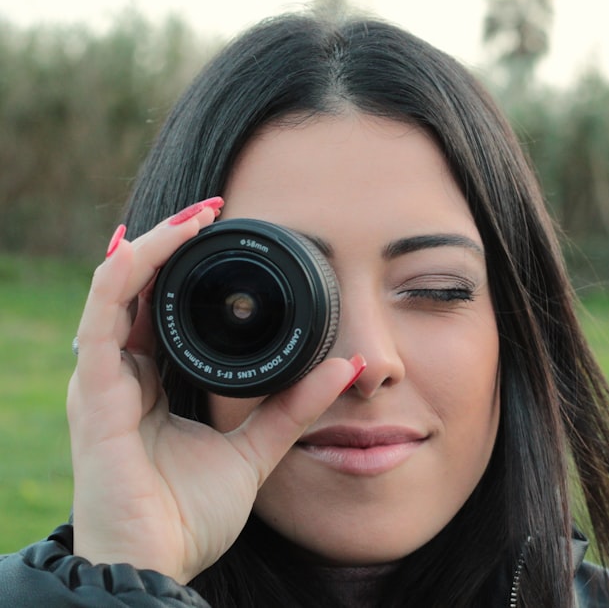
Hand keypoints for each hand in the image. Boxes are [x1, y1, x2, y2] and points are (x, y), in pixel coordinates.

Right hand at [67, 200, 361, 582]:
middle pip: (135, 290)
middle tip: (212, 208)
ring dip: (152, 245)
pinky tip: (147, 244)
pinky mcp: (93, 398)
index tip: (224, 233)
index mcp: (150, 384)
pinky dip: (122, 277)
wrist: (156, 567)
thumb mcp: (254, 451)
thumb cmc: (188, 516)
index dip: (182, 267)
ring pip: (114, 291)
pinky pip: (100, 321)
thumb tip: (347, 367)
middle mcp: (119, 376)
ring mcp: (101, 383)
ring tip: (195, 215)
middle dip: (170, 243)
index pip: (158, 308)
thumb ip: (293, 408)